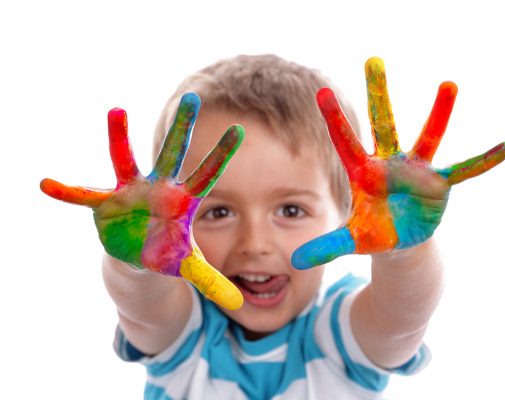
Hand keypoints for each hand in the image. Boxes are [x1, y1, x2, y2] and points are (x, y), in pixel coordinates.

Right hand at [41, 93, 244, 309]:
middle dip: (183, 127)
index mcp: (183, 201)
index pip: (207, 175)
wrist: (138, 255)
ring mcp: (131, 192)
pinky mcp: (106, 204)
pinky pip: (84, 195)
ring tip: (117, 111)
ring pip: (126, 160)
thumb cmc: (167, 252)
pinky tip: (46, 185)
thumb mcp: (189, 267)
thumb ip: (213, 282)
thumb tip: (239, 304)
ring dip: (121, 138)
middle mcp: (159, 189)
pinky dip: (67, 192)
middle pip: (173, 154)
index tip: (240, 130)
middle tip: (193, 98)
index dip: (221, 154)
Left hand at [292, 57, 504, 268]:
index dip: (334, 120)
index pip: (345, 142)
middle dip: (377, 95)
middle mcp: (389, 164)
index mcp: (363, 173)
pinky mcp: (438, 184)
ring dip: (438, 113)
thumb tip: (295, 260)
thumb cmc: (372, 233)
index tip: (321, 92)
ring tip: (448, 85)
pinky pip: (463, 170)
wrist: (400, 241)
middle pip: (382, 123)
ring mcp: (415, 171)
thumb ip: (326, 247)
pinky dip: (482, 162)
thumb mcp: (350, 240)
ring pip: (427, 136)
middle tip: (372, 60)